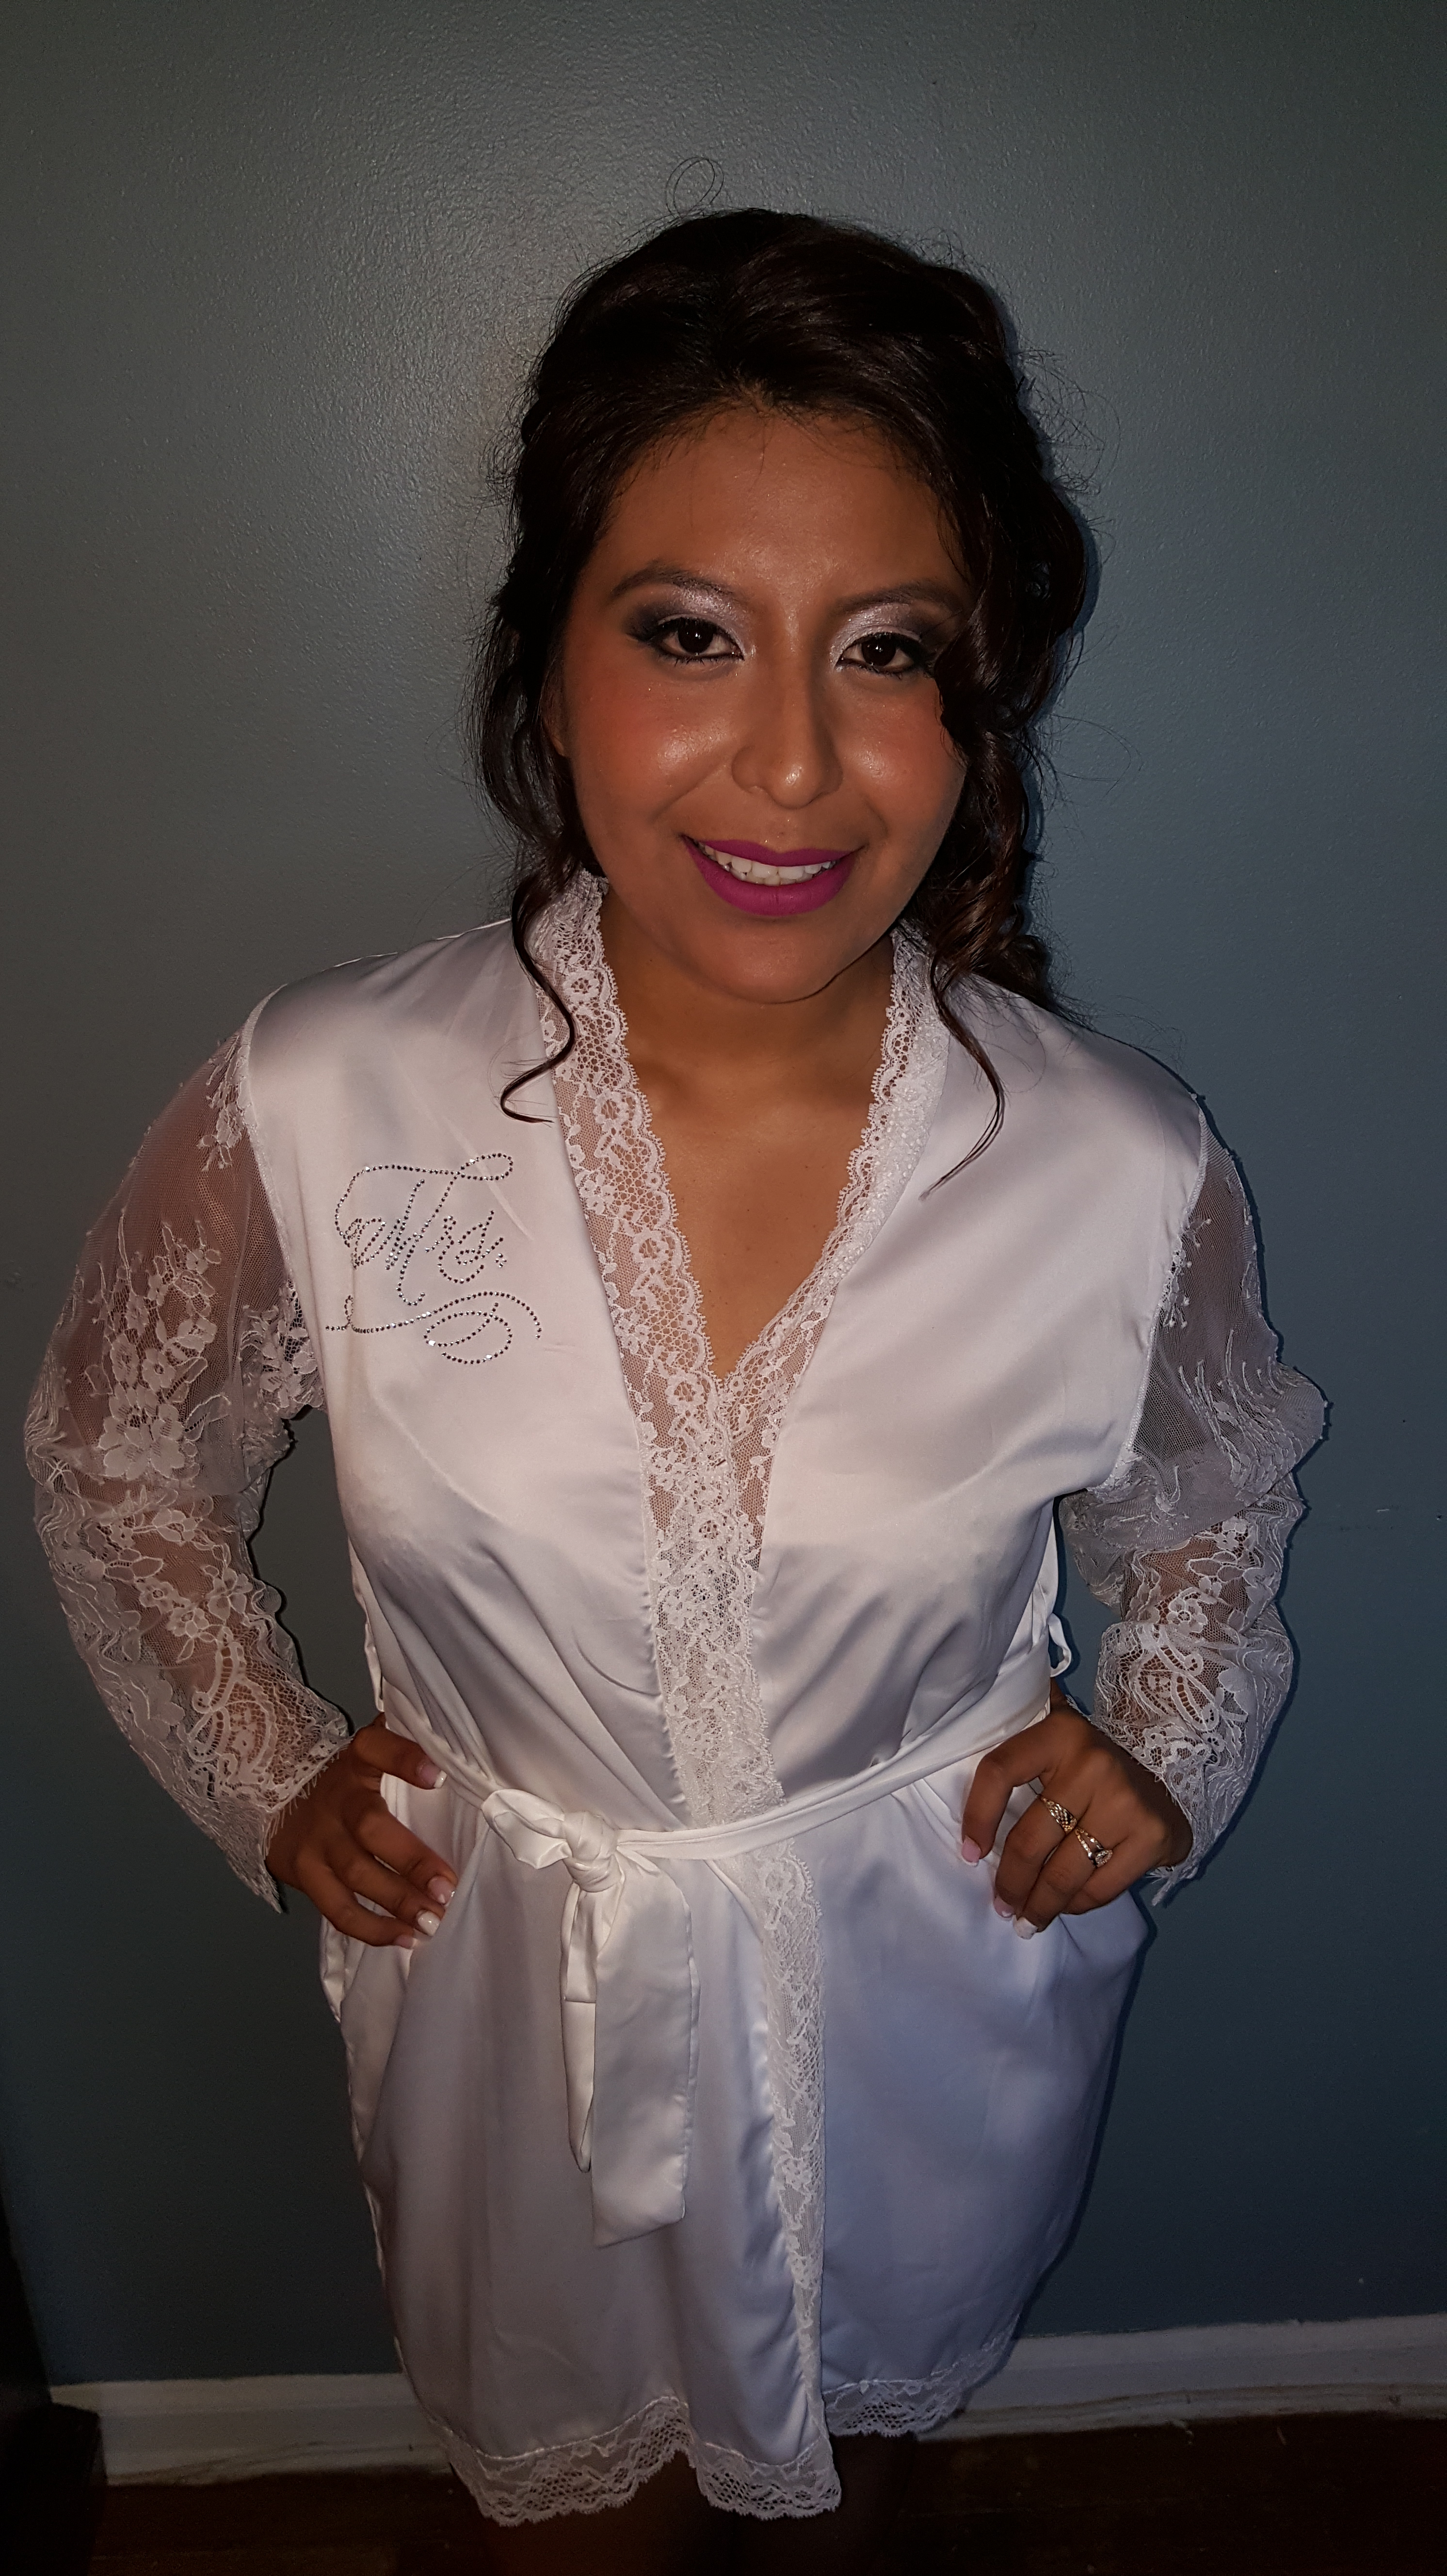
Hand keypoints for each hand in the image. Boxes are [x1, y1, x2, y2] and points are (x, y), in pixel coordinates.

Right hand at [267, 1719, 457, 1948]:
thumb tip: (466, 1747)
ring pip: (355, 1873)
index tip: (438, 1775)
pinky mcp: (304, 1873)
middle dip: (411, 1860)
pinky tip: (406, 1937)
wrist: (282, 1801)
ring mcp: (317, 1838)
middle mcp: (336, 1797)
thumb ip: (411, 1745)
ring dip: (397, 1901)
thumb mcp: (373, 1755)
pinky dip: (372, 1928)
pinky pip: (337, 1908)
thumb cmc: (353, 1782)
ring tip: (432, 1920)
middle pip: (369, 1826)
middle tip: (447, 1888)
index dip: (404, 1759)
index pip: (376, 1748)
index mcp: (358, 1760)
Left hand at [961, 1684, 1191, 1932]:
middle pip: (1032, 1839)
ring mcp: (1125, 1802)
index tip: (969, 1853)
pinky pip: (1100, 1887)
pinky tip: (1065, 1909)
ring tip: (1025, 1921)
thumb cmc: (1090, 1762)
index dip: (977, 1815)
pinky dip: (1077, 1905)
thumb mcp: (1054, 1733)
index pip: (1000, 1771)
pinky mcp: (1151, 1836)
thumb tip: (958, 1713)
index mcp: (1059, 1733)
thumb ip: (1014, 1726)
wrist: (1168, 1771)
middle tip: (1000, 1905)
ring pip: (1064, 1872)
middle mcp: (1093, 1764)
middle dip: (1010, 1882)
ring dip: (1039, 1905)